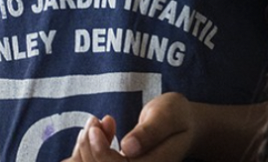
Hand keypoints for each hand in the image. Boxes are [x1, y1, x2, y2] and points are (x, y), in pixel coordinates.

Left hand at [68, 94, 195, 161]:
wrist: (182, 125)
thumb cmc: (176, 115)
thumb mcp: (167, 115)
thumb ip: (149, 132)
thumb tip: (127, 148)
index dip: (101, 153)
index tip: (94, 127)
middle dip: (89, 149)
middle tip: (93, 120)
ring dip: (85, 150)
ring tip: (95, 124)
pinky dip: (87, 152)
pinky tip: (95, 133)